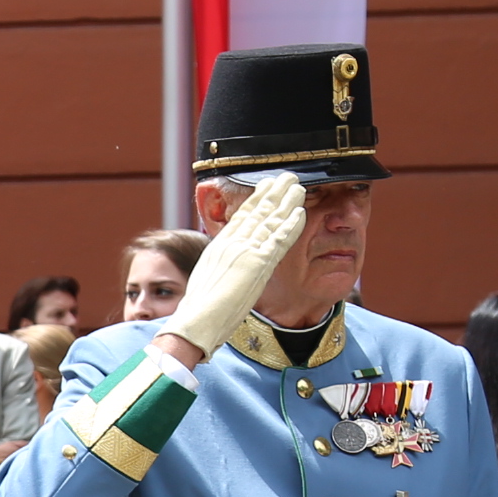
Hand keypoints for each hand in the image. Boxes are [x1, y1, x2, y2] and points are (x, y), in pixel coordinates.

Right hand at [159, 177, 309, 366]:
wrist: (197, 319)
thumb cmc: (200, 310)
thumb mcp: (208, 280)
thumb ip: (220, 268)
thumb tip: (226, 269)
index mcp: (219, 246)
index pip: (241, 216)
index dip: (255, 199)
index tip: (266, 187)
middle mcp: (232, 243)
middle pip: (256, 211)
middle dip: (273, 192)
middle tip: (286, 177)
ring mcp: (246, 251)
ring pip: (270, 220)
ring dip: (286, 201)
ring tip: (297, 186)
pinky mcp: (259, 262)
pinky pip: (279, 238)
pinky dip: (290, 224)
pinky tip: (300, 212)